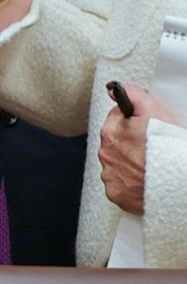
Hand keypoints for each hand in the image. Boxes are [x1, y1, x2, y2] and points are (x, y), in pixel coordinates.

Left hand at [99, 82, 176, 214]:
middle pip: (116, 142)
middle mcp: (105, 154)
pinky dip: (132, 184)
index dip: (134, 121)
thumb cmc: (168, 147)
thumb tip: (112, 88)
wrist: (178, 182)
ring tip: (151, 165)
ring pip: (118, 165)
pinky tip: (146, 181)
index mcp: (110, 133)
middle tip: (152, 148)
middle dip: (131, 143)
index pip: (116, 119)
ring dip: (131, 164)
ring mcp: (110, 176)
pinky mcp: (117, 195)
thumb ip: (131, 95)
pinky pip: (121, 186)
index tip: (146, 128)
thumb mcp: (153, 111)